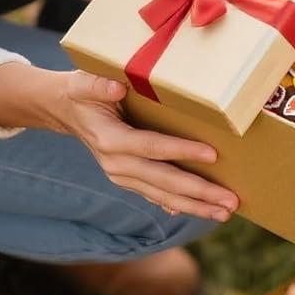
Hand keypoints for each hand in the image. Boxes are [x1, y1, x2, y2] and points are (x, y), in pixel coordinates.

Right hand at [0, 62, 238, 221]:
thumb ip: (98, 85)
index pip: (152, 147)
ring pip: (163, 195)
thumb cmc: (81, 91)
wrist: (64, 111)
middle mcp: (116, 164)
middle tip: (230, 201)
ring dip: (195, 205)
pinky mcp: (127, 179)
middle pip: (164, 181)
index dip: (181, 151)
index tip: (213, 155)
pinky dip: (177, 205)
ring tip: (224, 212)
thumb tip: (118, 86)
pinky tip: (199, 211)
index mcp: (110, 140)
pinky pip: (155, 196)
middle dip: (199, 193)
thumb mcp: (84, 82)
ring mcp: (122, 176)